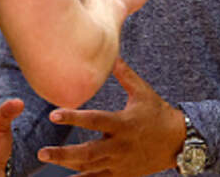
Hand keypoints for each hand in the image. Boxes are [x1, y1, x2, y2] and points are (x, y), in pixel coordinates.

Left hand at [37, 59, 185, 176]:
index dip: (73, 118)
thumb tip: (111, 54)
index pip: (94, 120)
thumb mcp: (143, 92)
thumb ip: (125, 75)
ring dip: (68, 164)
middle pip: (88, 152)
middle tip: (42, 152)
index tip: (53, 115)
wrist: (178, 142)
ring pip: (91, 167)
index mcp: (123, 124)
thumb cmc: (158, 113)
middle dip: (64, 153)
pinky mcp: (122, 174)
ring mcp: (120, 163)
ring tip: (47, 159)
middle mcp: (120, 146)